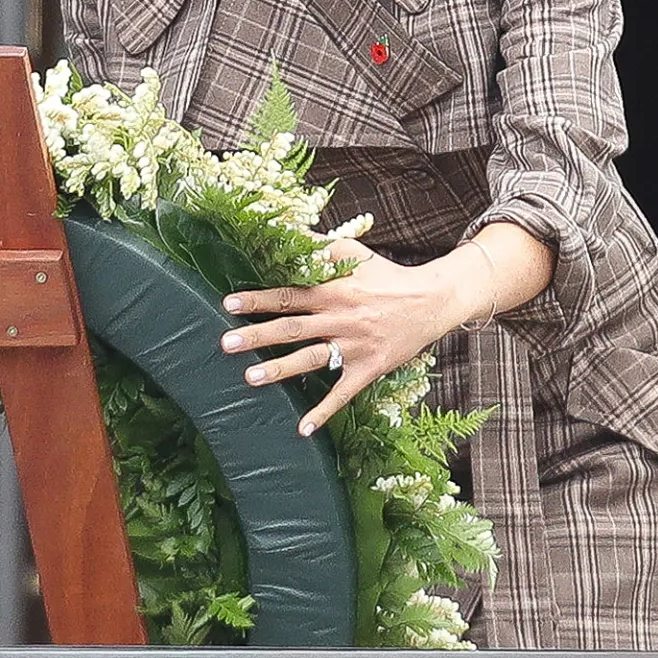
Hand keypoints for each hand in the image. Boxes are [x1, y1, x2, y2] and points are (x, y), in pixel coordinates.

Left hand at [218, 238, 471, 434]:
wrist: (431, 302)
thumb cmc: (385, 275)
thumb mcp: (352, 252)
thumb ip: (316, 246)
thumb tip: (283, 228)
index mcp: (333, 290)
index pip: (289, 294)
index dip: (258, 299)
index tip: (229, 303)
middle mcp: (340, 319)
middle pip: (293, 328)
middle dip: (258, 335)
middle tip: (226, 343)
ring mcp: (354, 346)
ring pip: (312, 359)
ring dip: (281, 370)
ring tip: (250, 377)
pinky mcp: (369, 369)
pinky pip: (343, 394)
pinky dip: (323, 412)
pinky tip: (302, 429)